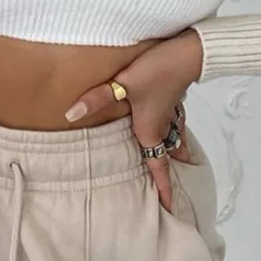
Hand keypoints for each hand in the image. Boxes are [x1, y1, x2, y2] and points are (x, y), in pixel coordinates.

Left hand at [64, 29, 203, 211]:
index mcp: (150, 130)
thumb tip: (71, 114)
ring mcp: (171, 111)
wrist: (189, 52)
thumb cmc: (158, 69)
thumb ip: (96, 99)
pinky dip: (177, 131)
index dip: (164, 189)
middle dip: (170, 174)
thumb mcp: (122, 84)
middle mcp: (163, 125)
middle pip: (167, 156)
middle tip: (171, 192)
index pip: (159, 167)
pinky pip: (176, 122)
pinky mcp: (174, 97)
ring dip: (176, 153)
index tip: (170, 209)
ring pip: (174, 139)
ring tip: (180, 163)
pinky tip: (176, 128)